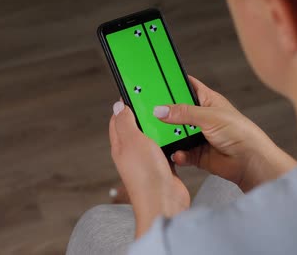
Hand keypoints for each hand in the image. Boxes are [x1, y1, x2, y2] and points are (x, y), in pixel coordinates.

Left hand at [109, 101, 189, 237]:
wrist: (164, 202)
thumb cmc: (146, 175)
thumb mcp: (132, 141)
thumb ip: (125, 123)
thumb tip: (118, 106)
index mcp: (121, 146)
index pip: (118, 120)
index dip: (125, 106)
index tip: (136, 92)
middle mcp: (133, 154)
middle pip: (137, 128)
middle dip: (145, 114)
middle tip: (156, 101)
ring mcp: (149, 161)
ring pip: (154, 138)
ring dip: (160, 128)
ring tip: (169, 115)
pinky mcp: (164, 167)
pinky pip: (167, 149)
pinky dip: (172, 141)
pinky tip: (179, 135)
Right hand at [154, 76, 296, 191]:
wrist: (250, 161)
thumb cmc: (240, 132)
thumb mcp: (209, 116)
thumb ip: (183, 113)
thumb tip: (161, 110)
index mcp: (208, 101)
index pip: (187, 86)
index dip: (173, 83)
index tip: (155, 81)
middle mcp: (202, 117)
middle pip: (177, 112)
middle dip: (165, 114)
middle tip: (150, 114)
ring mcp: (199, 136)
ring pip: (176, 134)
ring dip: (169, 137)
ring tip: (160, 137)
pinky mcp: (198, 154)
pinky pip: (181, 153)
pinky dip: (178, 154)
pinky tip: (178, 154)